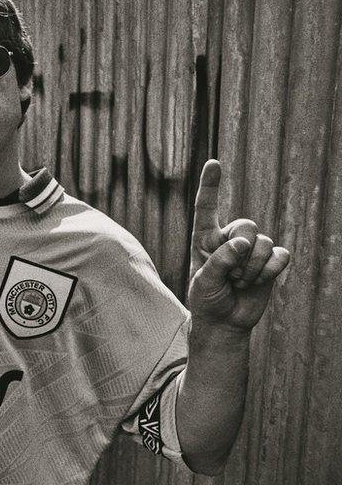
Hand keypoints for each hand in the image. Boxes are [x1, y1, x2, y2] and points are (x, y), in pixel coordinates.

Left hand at [187, 160, 289, 329]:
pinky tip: (258, 282)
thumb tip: (245, 242)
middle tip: (229, 276)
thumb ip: (220, 259)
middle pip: (246, 225)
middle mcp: (229, 238)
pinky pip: (280, 255)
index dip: (211, 185)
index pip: (207, 207)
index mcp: (205, 237)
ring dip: (252, 269)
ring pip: (263, 243)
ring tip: (239, 282)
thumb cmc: (207, 299)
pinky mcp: (271, 261)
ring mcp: (252, 249)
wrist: (224, 321)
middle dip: (240, 253)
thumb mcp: (204, 280)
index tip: (213, 163)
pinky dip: (270, 271)